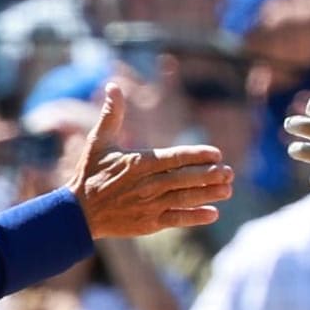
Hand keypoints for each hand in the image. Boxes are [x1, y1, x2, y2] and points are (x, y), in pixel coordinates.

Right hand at [67, 82, 230, 239]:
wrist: (78, 212)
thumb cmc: (90, 173)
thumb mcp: (98, 141)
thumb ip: (111, 114)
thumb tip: (112, 86)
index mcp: (139, 163)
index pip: (175, 157)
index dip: (198, 155)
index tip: (217, 154)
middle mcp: (148, 184)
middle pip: (185, 178)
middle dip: (210, 175)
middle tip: (230, 172)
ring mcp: (149, 205)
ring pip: (185, 198)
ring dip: (209, 194)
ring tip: (228, 189)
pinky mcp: (149, 223)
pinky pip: (177, 219)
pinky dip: (195, 216)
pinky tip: (213, 213)